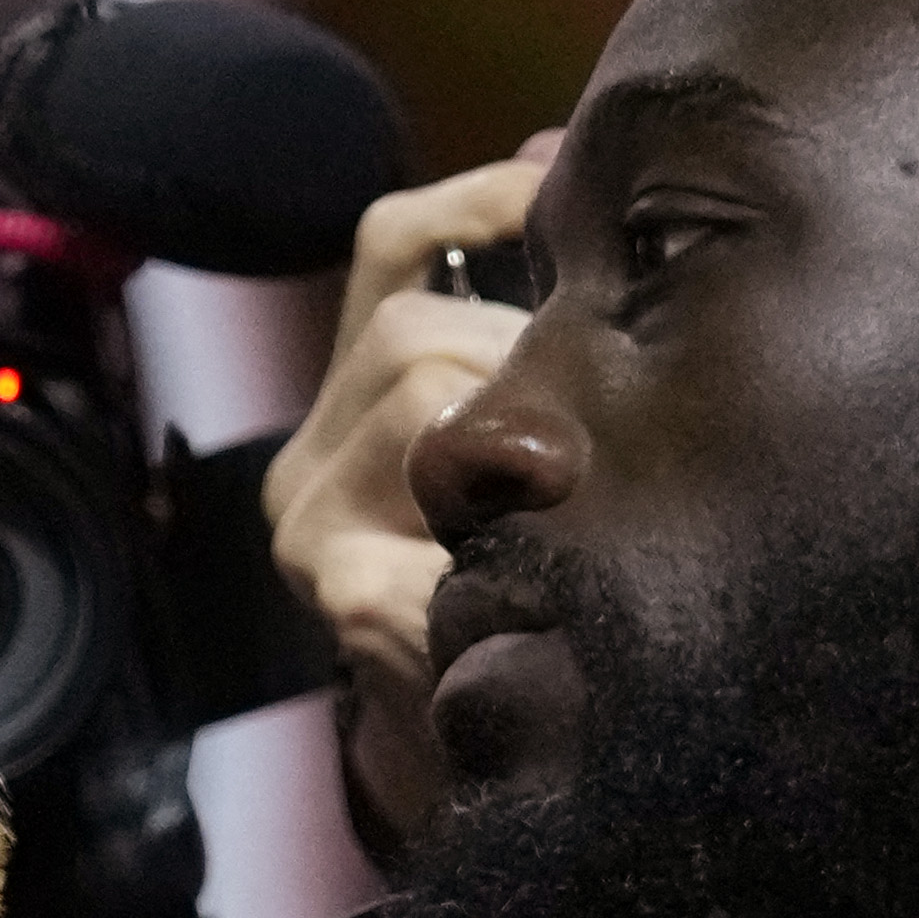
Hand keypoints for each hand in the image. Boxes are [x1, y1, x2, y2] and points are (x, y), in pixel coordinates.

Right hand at [262, 142, 555, 855]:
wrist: (505, 761)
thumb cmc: (543, 582)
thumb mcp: (533, 439)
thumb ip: (535, 322)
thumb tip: (566, 156)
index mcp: (353, 386)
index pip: (395, 244)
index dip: (482, 205)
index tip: (569, 188)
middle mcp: (308, 449)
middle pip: (423, 335)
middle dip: (530, 366)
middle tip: (611, 439)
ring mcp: (310, 525)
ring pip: (424, 405)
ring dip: (521, 445)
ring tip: (584, 509)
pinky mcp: (337, 597)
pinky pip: (422, 539)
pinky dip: (490, 564)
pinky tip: (532, 589)